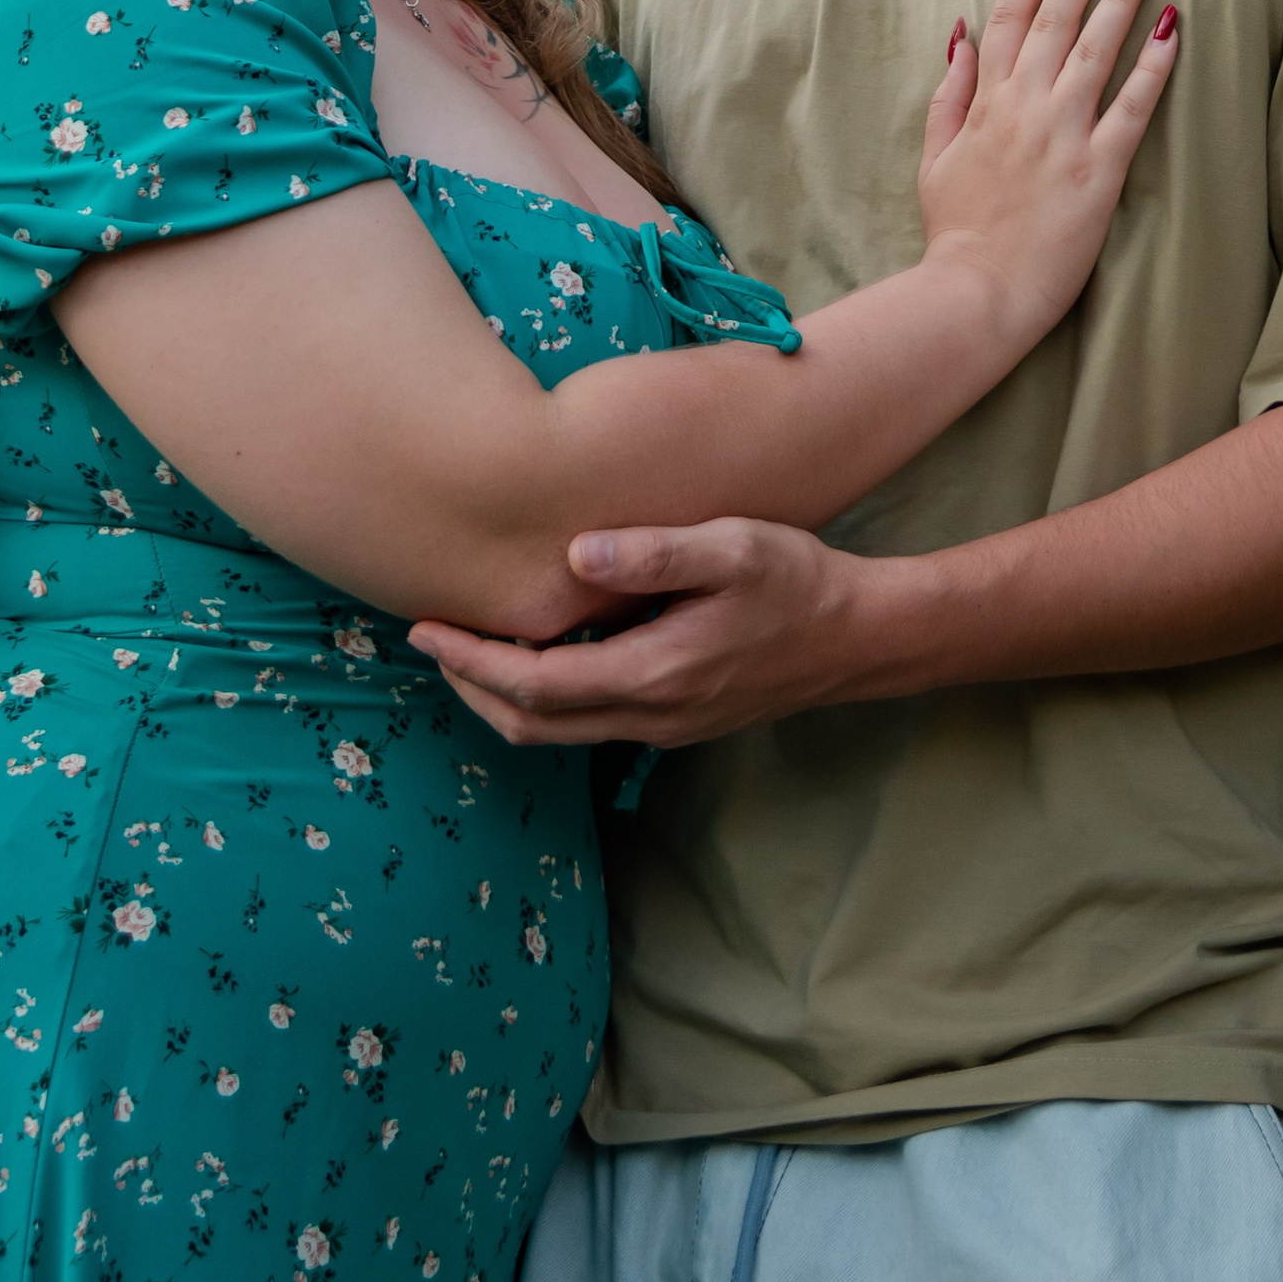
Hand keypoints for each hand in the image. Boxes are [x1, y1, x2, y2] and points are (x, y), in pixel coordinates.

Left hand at [412, 519, 876, 747]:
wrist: (856, 638)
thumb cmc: (796, 580)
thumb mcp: (734, 548)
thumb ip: (656, 552)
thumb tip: (576, 552)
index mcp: (655, 674)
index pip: (536, 685)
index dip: (472, 662)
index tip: (426, 629)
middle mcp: (651, 715)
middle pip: (532, 725)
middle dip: (471, 686)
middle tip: (428, 639)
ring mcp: (664, 727)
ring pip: (558, 733)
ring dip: (503, 697)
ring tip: (466, 649)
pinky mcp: (676, 722)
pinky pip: (589, 724)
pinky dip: (544, 699)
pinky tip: (539, 655)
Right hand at [913, 0, 1176, 345]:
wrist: (975, 293)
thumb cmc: (955, 231)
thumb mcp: (935, 155)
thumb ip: (950, 91)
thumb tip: (960, 31)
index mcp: (986, 98)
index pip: (1009, 10)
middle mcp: (1026, 103)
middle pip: (1057, 13)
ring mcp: (1064, 133)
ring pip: (1097, 46)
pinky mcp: (1100, 170)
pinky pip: (1133, 107)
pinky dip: (1153, 65)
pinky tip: (1173, 25)